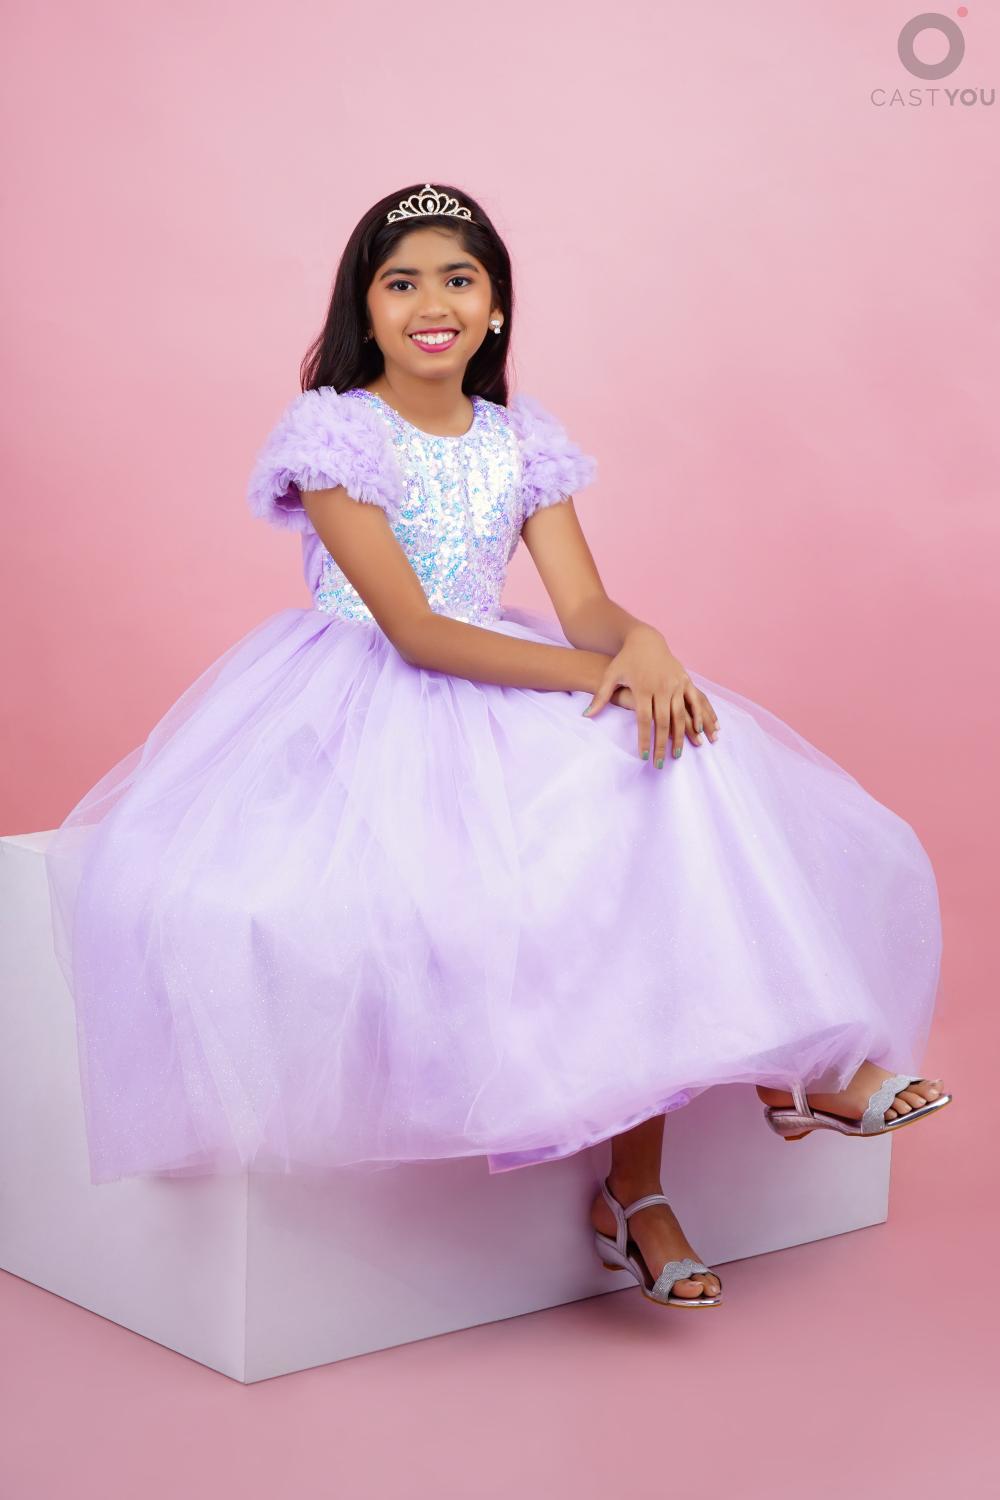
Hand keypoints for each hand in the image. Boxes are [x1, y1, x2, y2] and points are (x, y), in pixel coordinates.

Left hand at [583, 625, 720, 763]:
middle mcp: (661, 686)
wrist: (645, 639)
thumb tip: (586, 715)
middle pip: (663, 722)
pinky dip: (698, 716)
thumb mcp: (610, 675)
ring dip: (682, 736)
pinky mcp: (685, 680)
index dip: (644, 739)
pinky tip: (699, 732)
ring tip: (677, 755)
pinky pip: (694, 701)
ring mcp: (675, 683)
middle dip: (662, 744)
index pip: (644, 720)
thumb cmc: (625, 660)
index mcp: (642, 687)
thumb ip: (600, 696)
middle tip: (659, 763)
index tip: (644, 757)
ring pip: (680, 715)